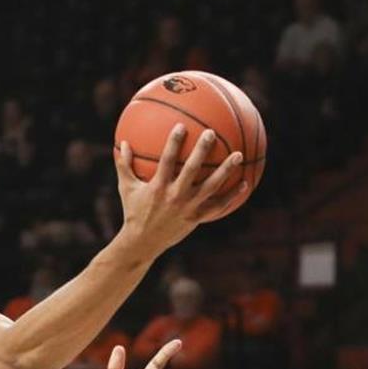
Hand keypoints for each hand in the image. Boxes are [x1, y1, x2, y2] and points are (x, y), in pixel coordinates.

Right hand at [115, 125, 245, 256]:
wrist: (143, 242)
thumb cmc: (133, 211)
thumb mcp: (127, 188)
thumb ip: (125, 165)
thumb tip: (123, 142)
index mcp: (158, 187)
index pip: (167, 161)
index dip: (174, 143)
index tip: (182, 126)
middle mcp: (175, 196)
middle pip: (192, 170)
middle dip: (202, 151)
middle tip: (211, 133)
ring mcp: (188, 208)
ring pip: (211, 187)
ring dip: (226, 170)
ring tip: (238, 155)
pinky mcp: (197, 218)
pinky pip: (218, 206)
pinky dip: (232, 195)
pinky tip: (245, 182)